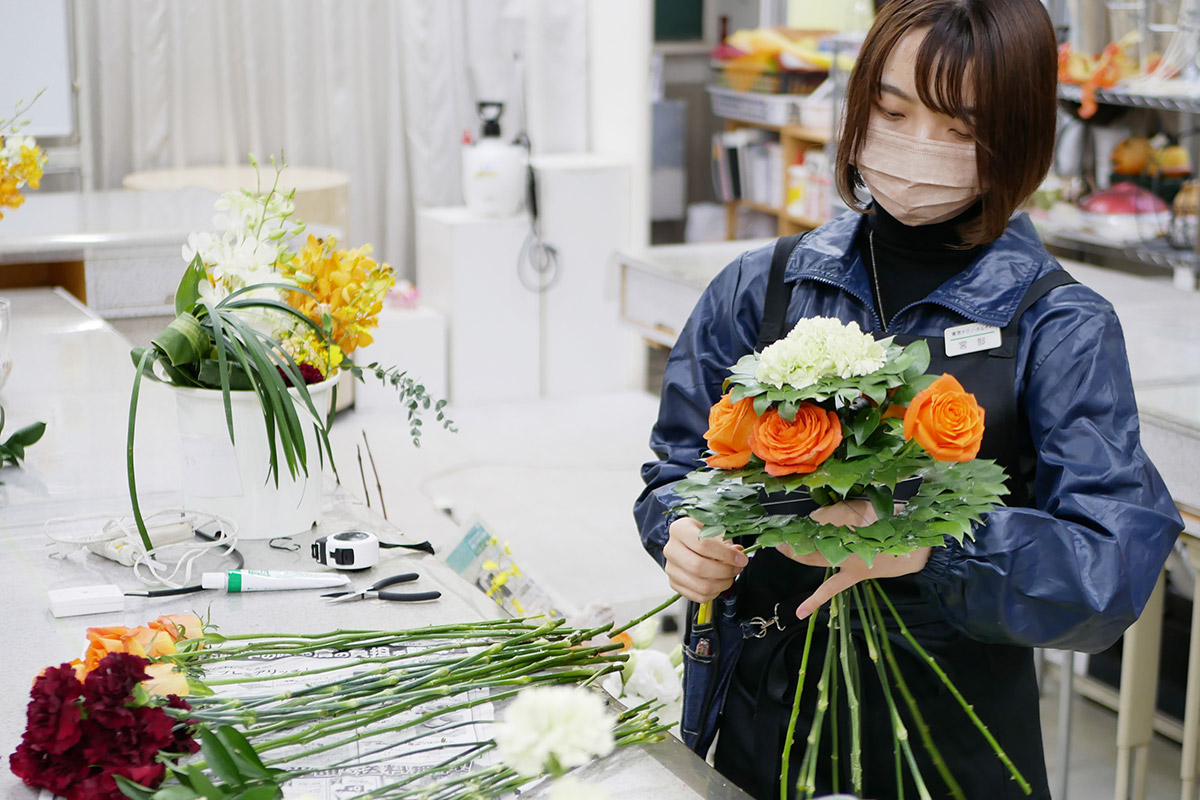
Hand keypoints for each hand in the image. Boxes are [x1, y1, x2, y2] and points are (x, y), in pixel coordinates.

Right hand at [663, 517, 748, 602]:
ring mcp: (671, 568)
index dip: (726, 554)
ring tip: (729, 576)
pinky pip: (698, 596)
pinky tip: (719, 583)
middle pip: (699, 567)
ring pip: (700, 585)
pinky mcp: (674, 583)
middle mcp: (671, 549)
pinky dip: (714, 593)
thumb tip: (738, 553)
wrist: (689, 541)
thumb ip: (727, 542)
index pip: (703, 545)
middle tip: (737, 568)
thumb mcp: (716, 530)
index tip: (741, 559)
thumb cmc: (703, 534)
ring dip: (722, 584)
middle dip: (724, 571)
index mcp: (680, 530)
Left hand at [777, 500, 929, 618]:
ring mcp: (848, 565)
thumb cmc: (898, 526)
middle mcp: (847, 550)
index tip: (787, 518)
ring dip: (798, 555)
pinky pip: (832, 588)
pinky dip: (815, 600)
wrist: (918, 550)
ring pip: (817, 561)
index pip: (820, 527)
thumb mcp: (873, 509)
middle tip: (777, 530)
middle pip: (814, 544)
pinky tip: (799, 613)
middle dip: (794, 538)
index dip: (802, 523)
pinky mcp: (853, 576)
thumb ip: (843, 511)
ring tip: (781, 548)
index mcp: (853, 532)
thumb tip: (817, 516)